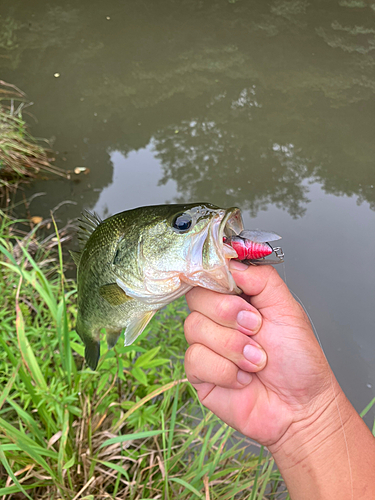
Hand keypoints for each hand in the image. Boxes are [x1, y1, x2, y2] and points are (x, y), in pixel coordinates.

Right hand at [184, 261, 335, 446]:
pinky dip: (224, 370)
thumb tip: (232, 263)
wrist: (300, 407)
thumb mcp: (287, 308)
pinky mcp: (199, 372)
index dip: (216, 279)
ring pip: (194, 327)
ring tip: (256, 360)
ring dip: (232, 346)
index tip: (233, 290)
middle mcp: (218, 319)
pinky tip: (243, 378)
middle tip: (256, 328)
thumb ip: (262, 279)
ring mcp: (207, 345)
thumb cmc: (298, 361)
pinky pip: (195, 359)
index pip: (209, 275)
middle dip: (228, 314)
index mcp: (238, 299)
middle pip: (196, 297)